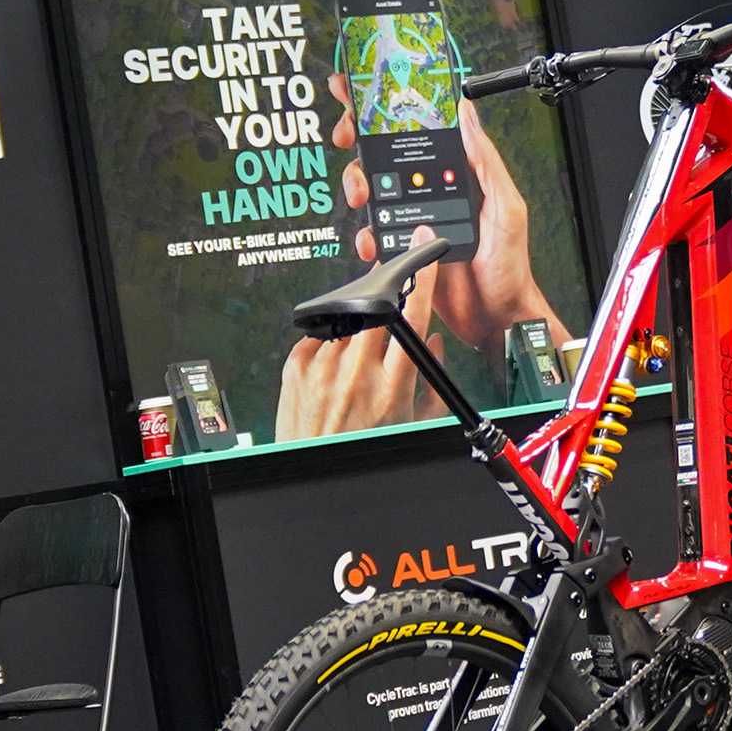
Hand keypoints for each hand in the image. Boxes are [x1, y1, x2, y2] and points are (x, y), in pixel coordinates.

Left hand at [277, 270, 435, 440]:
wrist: (312, 470)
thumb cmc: (365, 447)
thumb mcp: (411, 423)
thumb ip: (431, 382)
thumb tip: (435, 344)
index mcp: (392, 386)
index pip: (412, 320)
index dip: (422, 284)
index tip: (425, 261)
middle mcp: (357, 372)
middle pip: (377, 312)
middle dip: (383, 303)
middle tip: (383, 311)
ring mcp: (323, 366)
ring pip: (348, 322)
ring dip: (355, 330)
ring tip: (352, 365)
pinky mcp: (296, 366)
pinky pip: (320, 334)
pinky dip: (330, 342)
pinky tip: (332, 369)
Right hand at [331, 84, 565, 359]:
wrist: (495, 316)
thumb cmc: (510, 263)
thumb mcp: (506, 204)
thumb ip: (485, 161)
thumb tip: (468, 115)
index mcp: (455, 174)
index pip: (421, 132)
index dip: (391, 108)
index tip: (364, 90)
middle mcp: (430, 192)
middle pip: (384, 154)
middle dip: (359, 138)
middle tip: (348, 135)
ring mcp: (413, 218)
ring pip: (371, 189)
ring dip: (358, 184)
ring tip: (362, 192)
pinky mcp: (401, 248)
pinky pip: (372, 234)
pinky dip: (364, 234)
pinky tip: (372, 239)